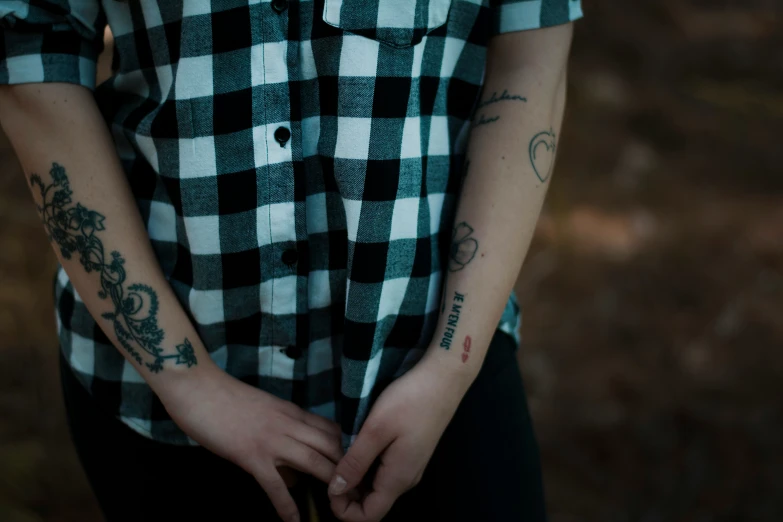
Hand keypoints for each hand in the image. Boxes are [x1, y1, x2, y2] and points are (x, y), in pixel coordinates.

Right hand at [160, 362, 342, 521]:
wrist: (199, 388)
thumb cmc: (226, 398)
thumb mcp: (265, 408)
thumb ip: (283, 425)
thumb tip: (294, 453)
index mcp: (293, 412)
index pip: (332, 429)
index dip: (349, 448)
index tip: (360, 466)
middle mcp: (290, 424)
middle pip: (332, 445)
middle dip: (350, 468)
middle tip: (361, 490)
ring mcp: (272, 440)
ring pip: (314, 461)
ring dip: (331, 483)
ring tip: (342, 505)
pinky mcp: (252, 455)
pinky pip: (275, 485)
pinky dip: (287, 506)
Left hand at [327, 356, 469, 521]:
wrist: (443, 378)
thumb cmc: (409, 400)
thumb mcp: (375, 430)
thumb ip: (355, 462)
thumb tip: (335, 490)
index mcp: (398, 479)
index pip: (369, 516)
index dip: (344, 511)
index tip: (327, 487)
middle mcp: (406, 479)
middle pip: (373, 503)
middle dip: (347, 494)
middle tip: (329, 466)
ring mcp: (409, 465)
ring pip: (377, 486)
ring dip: (356, 476)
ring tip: (339, 452)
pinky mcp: (410, 452)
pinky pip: (384, 470)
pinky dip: (366, 464)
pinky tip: (356, 443)